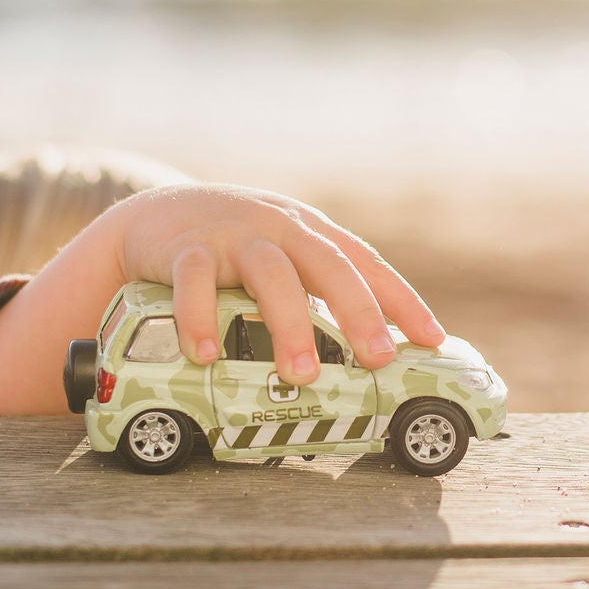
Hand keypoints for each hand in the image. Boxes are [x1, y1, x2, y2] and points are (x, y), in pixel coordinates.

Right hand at [110, 183, 445, 384]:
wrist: (156, 214)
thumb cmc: (235, 247)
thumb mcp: (283, 257)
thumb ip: (317, 292)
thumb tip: (368, 351)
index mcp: (311, 234)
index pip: (367, 264)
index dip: (402, 300)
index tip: (432, 340)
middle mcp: (280, 228)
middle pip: (329, 265)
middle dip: (359, 312)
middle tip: (378, 359)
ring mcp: (233, 236)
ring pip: (270, 275)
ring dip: (288, 325)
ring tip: (300, 374)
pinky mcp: (185, 248)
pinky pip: (194, 283)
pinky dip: (199, 319)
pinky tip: (206, 356)